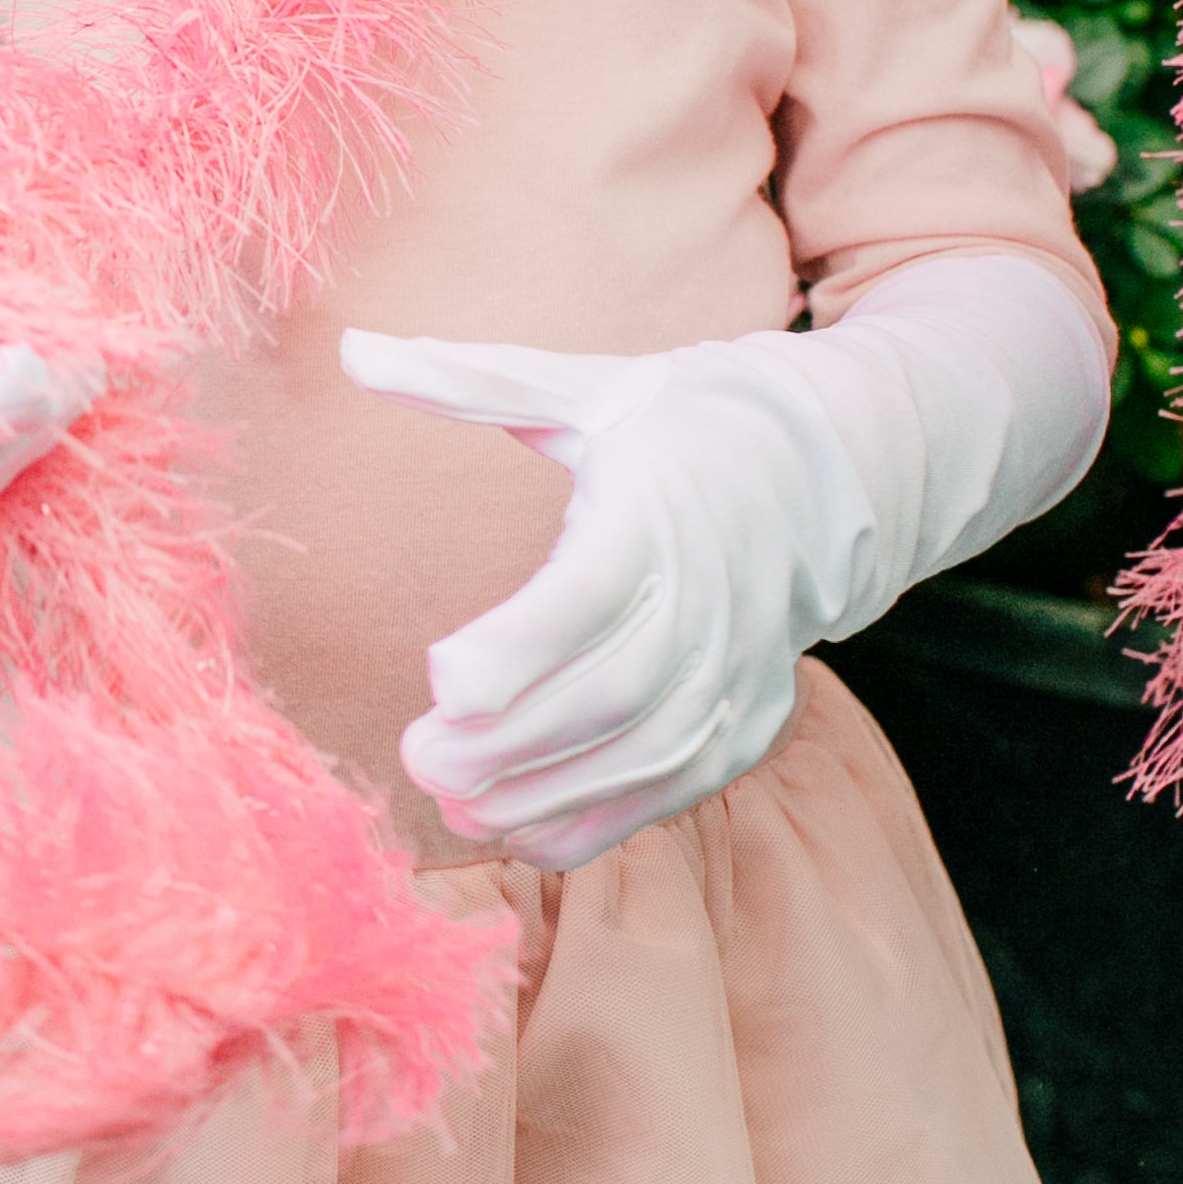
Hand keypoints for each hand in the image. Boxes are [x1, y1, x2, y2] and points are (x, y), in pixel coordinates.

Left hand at [341, 261, 1105, 871]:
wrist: (829, 471)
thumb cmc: (680, 423)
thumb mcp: (585, 388)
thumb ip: (470, 381)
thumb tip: (353, 347)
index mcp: (659, 509)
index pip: (593, 590)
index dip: (522, 645)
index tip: (442, 682)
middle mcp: (708, 598)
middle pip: (611, 692)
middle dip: (513, 741)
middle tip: (418, 760)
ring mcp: (737, 668)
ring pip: (642, 754)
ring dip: (546, 793)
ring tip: (453, 806)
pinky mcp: (746, 720)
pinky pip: (674, 789)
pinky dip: (600, 823)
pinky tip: (520, 835)